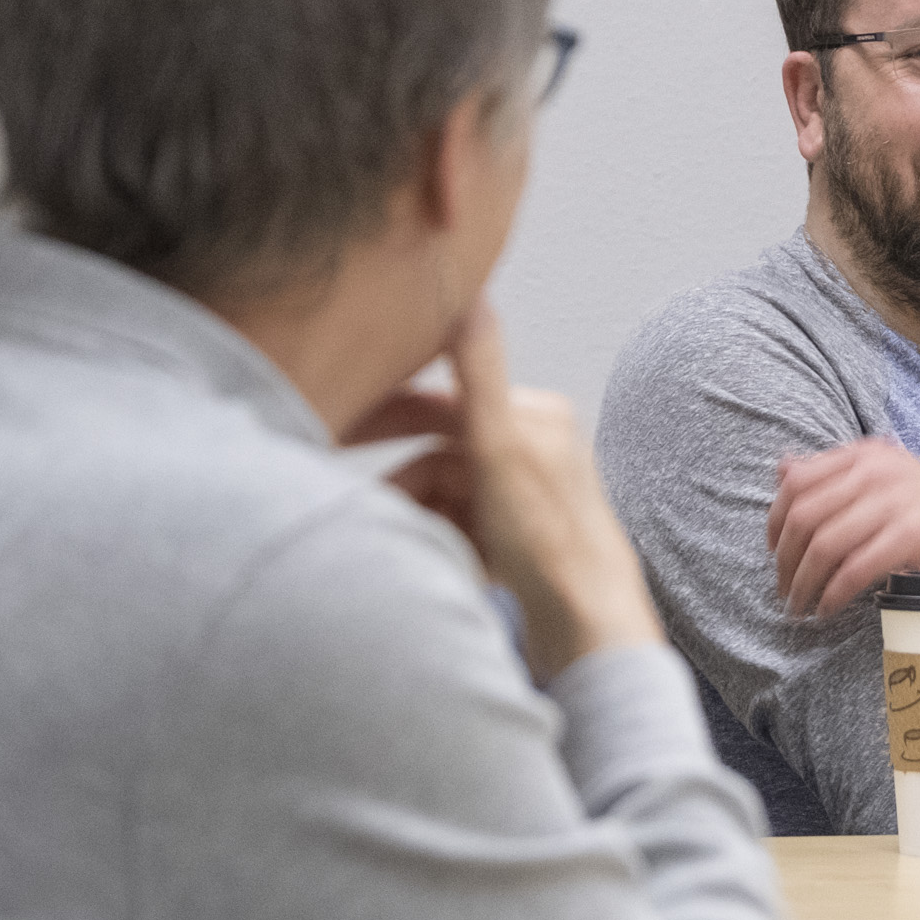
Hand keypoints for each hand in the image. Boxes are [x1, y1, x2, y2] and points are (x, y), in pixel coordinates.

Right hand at [346, 302, 662, 683]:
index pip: (438, 404)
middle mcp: (536, 450)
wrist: (590, 629)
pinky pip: (461, 534)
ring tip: (398, 551)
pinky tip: (437, 569)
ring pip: (443, 500)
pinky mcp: (523, 544)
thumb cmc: (550, 542)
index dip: (381, 419)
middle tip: (348, 507)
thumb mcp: (501, 447)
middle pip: (437, 458)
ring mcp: (529, 499)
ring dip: (415, 523)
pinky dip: (440, 547)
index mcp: (535, 417)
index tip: (328, 433)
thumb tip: (466, 289)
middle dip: (397, 486)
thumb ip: (478, 369)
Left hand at [766, 437, 919, 617]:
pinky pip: (854, 570)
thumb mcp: (889, 479)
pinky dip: (833, 595)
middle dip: (785, 560)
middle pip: (805, 515)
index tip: (773, 551)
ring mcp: (897, 502)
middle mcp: (878, 471)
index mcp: (868, 454)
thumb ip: (838, 475)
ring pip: (824, 545)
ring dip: (804, 583)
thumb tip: (782, 470)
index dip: (775, 520)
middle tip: (783, 589)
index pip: (798, 480)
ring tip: (800, 606)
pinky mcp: (913, 536)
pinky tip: (828, 609)